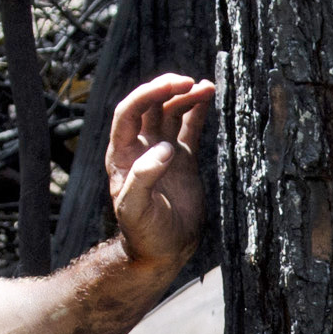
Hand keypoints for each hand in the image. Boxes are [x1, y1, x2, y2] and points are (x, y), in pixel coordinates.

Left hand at [105, 73, 217, 269]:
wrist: (164, 251)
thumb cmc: (144, 234)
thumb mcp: (136, 210)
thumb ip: (144, 179)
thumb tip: (164, 148)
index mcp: (123, 155)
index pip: (129, 112)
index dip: (148, 95)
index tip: (172, 87)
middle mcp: (141, 147)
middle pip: (151, 106)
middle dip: (167, 89)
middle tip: (189, 82)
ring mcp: (163, 151)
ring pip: (171, 112)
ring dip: (186, 96)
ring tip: (206, 88)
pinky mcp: (183, 159)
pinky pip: (190, 127)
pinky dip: (198, 110)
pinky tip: (209, 95)